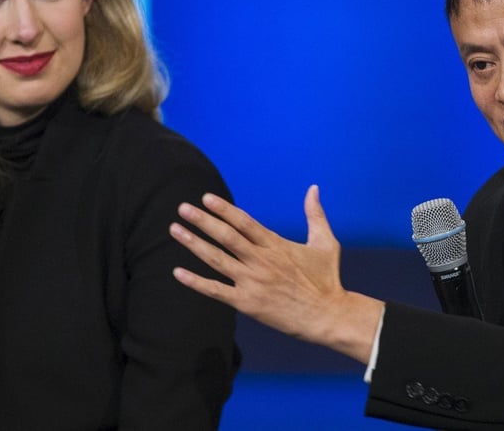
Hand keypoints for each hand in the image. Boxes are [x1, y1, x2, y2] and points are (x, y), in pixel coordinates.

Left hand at [170, 185, 384, 363]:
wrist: (329, 316)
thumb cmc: (328, 279)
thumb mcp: (325, 242)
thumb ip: (315, 214)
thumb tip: (314, 188)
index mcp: (276, 245)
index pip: (244, 222)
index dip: (224, 209)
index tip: (206, 198)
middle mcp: (261, 260)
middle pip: (226, 236)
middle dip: (202, 220)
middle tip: (182, 208)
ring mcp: (253, 282)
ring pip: (217, 259)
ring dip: (194, 244)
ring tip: (175, 230)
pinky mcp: (248, 303)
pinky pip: (216, 291)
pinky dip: (196, 282)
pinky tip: (178, 272)